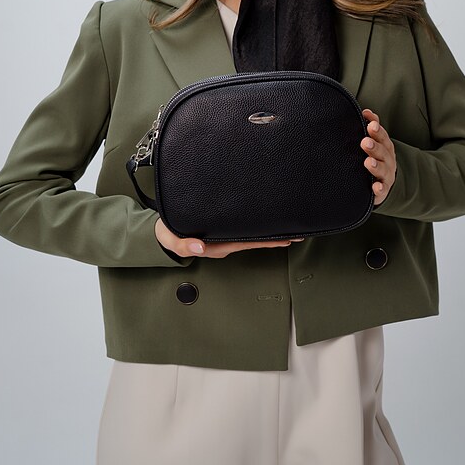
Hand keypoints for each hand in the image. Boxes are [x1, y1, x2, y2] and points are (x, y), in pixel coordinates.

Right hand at [154, 218, 303, 258]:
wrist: (165, 229)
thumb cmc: (169, 232)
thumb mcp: (170, 237)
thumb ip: (182, 243)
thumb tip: (199, 247)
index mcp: (218, 243)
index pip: (248, 242)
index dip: (267, 240)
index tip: (286, 238)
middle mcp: (227, 240)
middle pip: (257, 239)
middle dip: (277, 236)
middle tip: (299, 231)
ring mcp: (227, 233)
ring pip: (254, 233)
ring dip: (272, 230)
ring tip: (293, 226)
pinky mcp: (225, 224)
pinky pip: (246, 225)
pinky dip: (260, 222)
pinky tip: (270, 218)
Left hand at [360, 109, 396, 205]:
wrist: (382, 182)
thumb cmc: (376, 157)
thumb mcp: (376, 142)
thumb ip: (371, 127)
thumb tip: (366, 111)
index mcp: (385, 147)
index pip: (382, 137)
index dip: (377, 130)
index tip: (370, 123)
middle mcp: (387, 160)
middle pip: (383, 152)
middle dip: (375, 146)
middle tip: (365, 142)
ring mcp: (386, 175)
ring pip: (383, 170)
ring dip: (376, 166)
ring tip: (368, 162)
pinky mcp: (382, 190)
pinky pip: (382, 190)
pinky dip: (379, 188)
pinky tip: (375, 186)